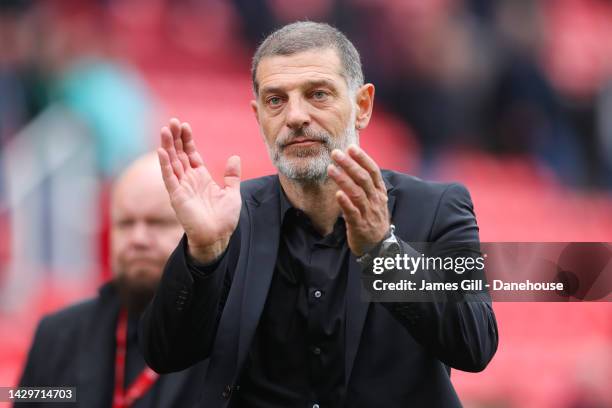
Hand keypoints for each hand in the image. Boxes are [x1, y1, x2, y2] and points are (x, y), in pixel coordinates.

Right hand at [158, 118, 240, 262]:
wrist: (218, 237)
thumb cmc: (224, 218)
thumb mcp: (232, 193)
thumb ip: (232, 176)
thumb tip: (235, 157)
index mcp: (201, 177)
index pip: (191, 154)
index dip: (188, 140)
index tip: (185, 125)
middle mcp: (189, 180)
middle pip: (179, 154)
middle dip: (176, 138)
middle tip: (172, 121)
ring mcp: (181, 187)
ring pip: (172, 162)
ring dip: (168, 146)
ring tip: (165, 129)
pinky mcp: (177, 197)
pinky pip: (169, 178)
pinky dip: (165, 165)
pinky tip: (161, 151)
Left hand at [327, 145, 389, 255]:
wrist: (379, 245)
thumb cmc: (373, 217)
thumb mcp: (374, 199)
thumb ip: (365, 183)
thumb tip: (353, 162)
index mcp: (379, 192)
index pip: (373, 171)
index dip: (362, 158)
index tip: (350, 147)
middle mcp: (375, 200)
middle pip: (363, 178)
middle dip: (349, 164)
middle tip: (335, 153)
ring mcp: (368, 213)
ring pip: (357, 193)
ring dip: (343, 179)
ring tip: (331, 168)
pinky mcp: (359, 225)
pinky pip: (352, 212)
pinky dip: (345, 202)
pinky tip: (337, 193)